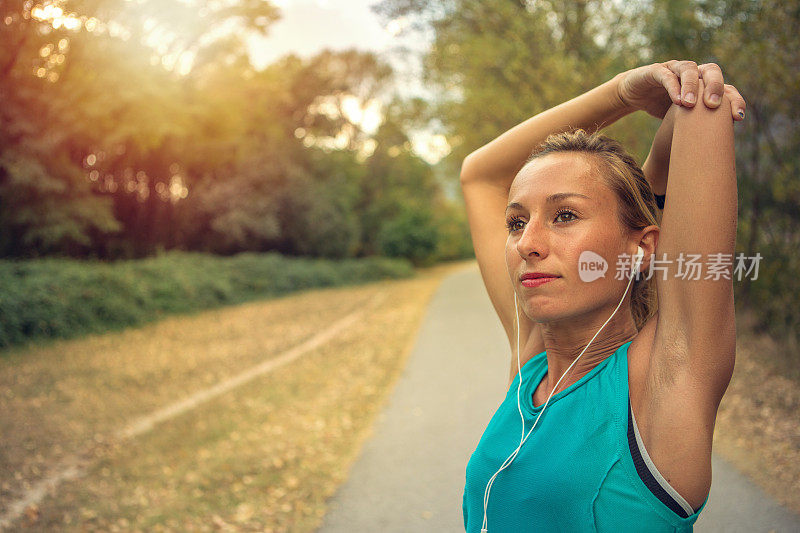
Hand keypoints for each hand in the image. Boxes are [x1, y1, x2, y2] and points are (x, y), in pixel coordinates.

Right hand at [616, 60, 746, 120]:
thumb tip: (715, 151)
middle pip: (711, 70)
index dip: (734, 99)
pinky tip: (676, 100)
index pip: (725, 87)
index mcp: (704, 83)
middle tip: (713, 105)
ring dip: (692, 86)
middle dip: (715, 87)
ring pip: (689, 69)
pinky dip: (672, 87)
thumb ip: (698, 126)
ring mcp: (674, 69)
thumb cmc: (660, 107)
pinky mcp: (656, 71)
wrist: (633, 95)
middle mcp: (693, 72)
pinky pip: (666, 76)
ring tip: (690, 104)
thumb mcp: (682, 118)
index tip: (738, 117)